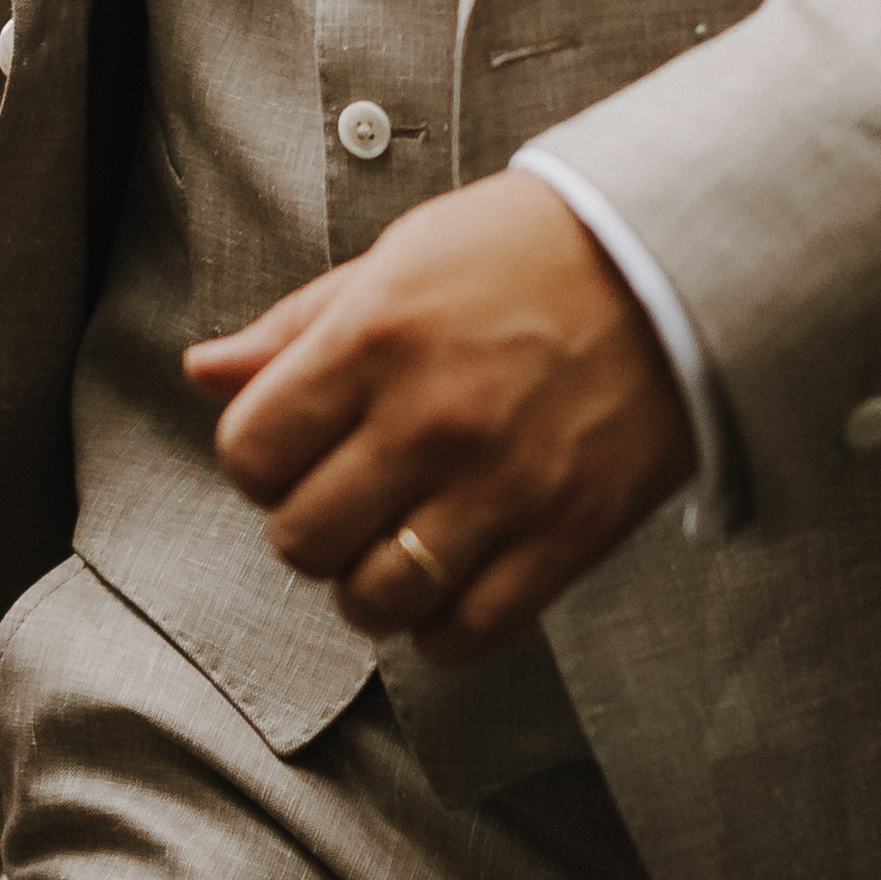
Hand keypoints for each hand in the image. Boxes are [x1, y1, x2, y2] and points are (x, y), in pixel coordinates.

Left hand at [185, 171, 697, 665]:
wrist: (677, 262)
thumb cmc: (531, 249)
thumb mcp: (402, 258)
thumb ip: (296, 326)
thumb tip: (203, 372)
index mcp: (376, 337)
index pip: (251, 452)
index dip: (257, 463)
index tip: (290, 452)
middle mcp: (430, 418)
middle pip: (302, 539)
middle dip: (306, 530)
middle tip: (341, 503)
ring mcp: (502, 484)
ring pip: (378, 599)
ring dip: (367, 589)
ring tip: (388, 553)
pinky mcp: (568, 534)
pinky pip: (471, 629)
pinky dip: (442, 628)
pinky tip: (448, 585)